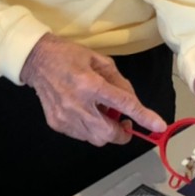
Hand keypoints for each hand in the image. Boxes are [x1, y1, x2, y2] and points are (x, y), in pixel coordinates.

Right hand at [20, 35, 166, 144]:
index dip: (144, 117)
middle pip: (109, 133)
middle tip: (124, 122)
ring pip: (96, 139)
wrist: (36, 60)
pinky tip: (86, 114)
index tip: (158, 126)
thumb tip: (131, 102)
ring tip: (102, 114)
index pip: (123, 105)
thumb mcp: (99, 60)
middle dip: (122, 133)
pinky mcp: (57, 123)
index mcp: (90, 84)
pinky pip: (81, 136)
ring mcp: (65, 116)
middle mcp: (77, 103)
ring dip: (106, 131)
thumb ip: (119, 82)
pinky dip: (90, 129)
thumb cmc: (68, 56)